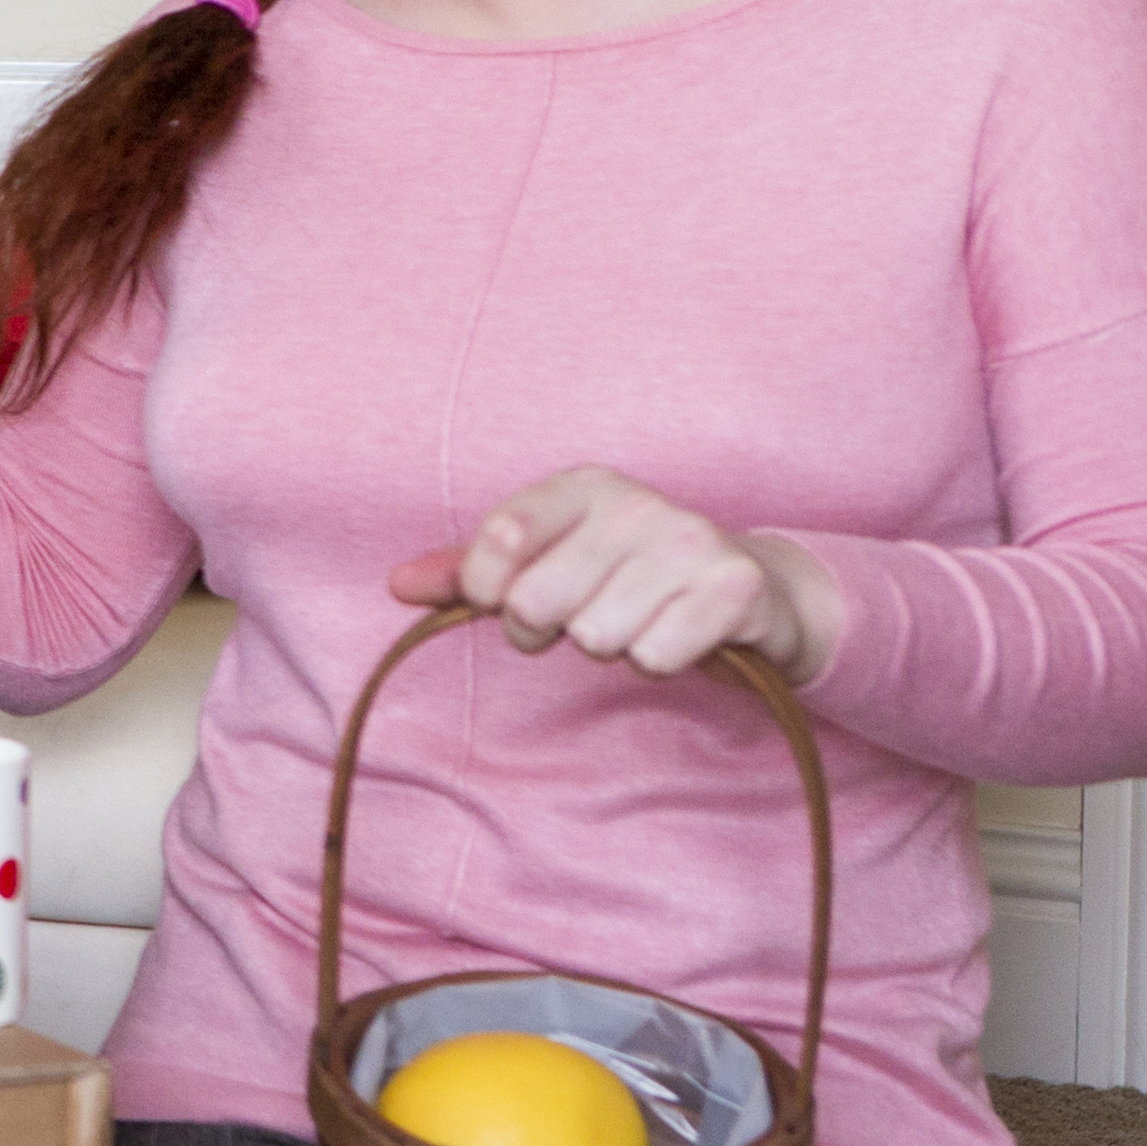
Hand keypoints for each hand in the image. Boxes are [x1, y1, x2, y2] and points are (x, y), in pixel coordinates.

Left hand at [392, 467, 836, 681]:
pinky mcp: (734, 587)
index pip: (498, 538)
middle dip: (550, 630)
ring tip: (640, 619)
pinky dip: (660, 660)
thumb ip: (472, 574)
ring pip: (596, 637)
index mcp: (582, 486)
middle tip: (585, 618)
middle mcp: (636, 503)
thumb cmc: (628, 576)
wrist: (748, 589)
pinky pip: (655, 656)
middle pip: (537, 602)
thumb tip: (398, 585)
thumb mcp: (550, 561)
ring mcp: (689, 540)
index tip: (508, 603)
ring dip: (612, 646)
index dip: (489, 592)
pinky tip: (678, 633)